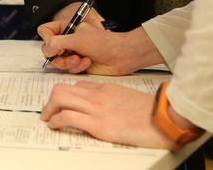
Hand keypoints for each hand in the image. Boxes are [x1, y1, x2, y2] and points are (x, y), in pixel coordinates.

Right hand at [39, 22, 162, 75]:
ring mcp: (74, 53)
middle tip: (64, 57)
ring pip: (59, 62)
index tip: (53, 47)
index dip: (47, 40)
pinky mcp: (79, 65)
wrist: (121, 56)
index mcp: (67, 29)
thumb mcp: (76, 39)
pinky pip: (69, 69)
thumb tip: (47, 50)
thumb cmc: (104, 43)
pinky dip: (77, 67)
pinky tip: (87, 62)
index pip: (46, 32)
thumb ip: (56, 43)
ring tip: (80, 59)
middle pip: (50, 51)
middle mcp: (69, 41)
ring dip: (69, 62)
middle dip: (58, 56)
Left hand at [41, 81, 175, 148]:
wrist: (164, 119)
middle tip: (48, 112)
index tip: (61, 103)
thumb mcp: (129, 99)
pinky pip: (67, 116)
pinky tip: (55, 126)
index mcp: (106, 88)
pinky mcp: (98, 124)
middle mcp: (97, 95)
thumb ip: (114, 99)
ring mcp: (96, 108)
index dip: (65, 95)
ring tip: (48, 119)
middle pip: (62, 89)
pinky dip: (55, 121)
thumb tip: (106, 108)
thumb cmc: (152, 112)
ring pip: (59, 98)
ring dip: (48, 110)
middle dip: (50, 101)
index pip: (77, 86)